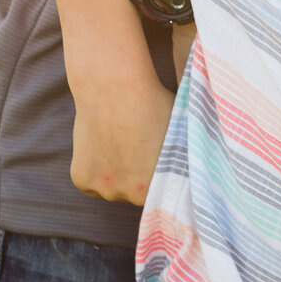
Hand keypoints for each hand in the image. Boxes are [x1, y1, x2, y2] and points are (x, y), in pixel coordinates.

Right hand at [70, 79, 175, 204]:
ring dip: (117, 175)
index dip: (162, 175)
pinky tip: (104, 145)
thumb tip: (200, 171)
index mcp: (155, 187)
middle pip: (136, 194)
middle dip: (139, 178)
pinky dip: (97, 170)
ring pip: (113, 189)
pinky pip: (92, 182)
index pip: (162, 193)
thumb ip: (186, 160)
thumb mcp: (182, 134)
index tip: (159, 159)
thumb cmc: (154, 104)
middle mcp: (127, 194)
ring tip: (122, 142)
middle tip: (140, 149)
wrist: (114, 86)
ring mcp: (102, 187)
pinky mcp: (80, 178)